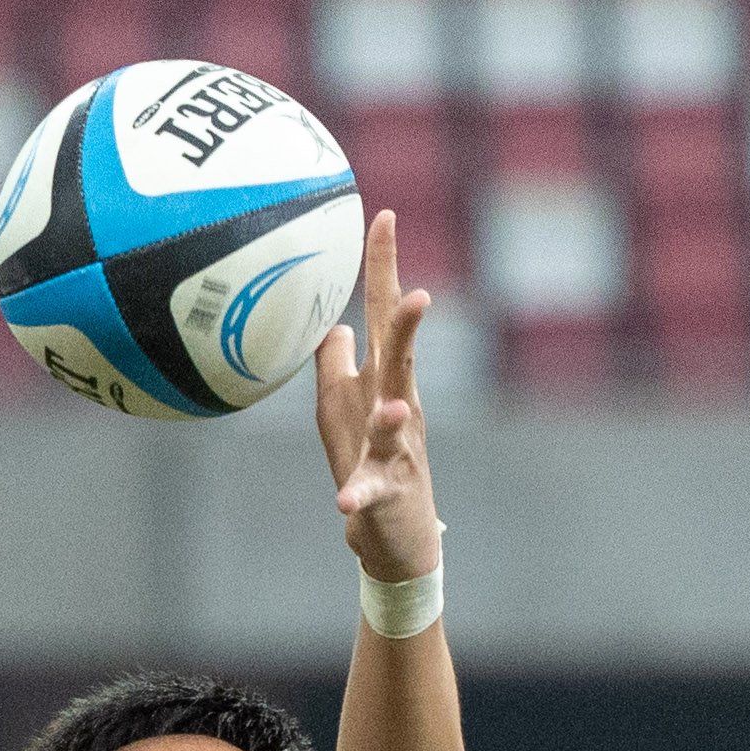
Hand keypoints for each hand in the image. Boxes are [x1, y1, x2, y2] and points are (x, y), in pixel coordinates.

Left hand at [313, 204, 438, 584]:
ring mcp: (394, 452)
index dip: (383, 266)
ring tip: (394, 407)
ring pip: (396, 427)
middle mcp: (396, 407)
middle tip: (419, 293)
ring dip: (393, 416)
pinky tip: (345, 503)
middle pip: (402, 359)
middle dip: (409, 328)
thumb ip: (335, 358)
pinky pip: (369, 493)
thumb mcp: (342, 402)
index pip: (385, 313)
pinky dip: (358, 496)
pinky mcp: (384, 494)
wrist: (394, 535)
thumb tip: (330, 320)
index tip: (382, 215)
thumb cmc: (366, 458)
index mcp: (383, 379)